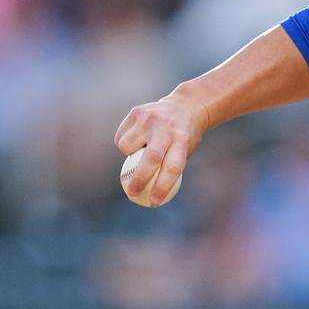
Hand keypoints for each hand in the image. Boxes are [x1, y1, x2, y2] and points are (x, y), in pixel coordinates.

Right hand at [114, 90, 209, 205]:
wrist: (186, 106)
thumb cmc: (184, 137)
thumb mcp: (185, 151)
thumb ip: (167, 168)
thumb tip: (147, 196)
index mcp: (183, 140)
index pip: (172, 168)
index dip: (162, 187)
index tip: (153, 203)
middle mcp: (166, 128)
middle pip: (150, 159)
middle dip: (139, 180)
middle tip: (132, 193)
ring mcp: (150, 118)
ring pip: (127, 146)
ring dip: (129, 155)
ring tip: (139, 151)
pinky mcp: (137, 112)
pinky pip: (121, 136)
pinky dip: (124, 143)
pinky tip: (136, 139)